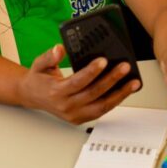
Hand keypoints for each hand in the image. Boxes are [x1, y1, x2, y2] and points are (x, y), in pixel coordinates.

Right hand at [16, 44, 140, 124]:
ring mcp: (74, 115)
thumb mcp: (39, 64)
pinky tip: (126, 90)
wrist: (32, 96)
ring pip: (101, 106)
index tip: (103, 61)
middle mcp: (66, 106)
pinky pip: (101, 110)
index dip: (91, 72)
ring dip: (120, 94)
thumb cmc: (39, 79)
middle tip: (124, 67)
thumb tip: (59, 49)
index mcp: (56, 92)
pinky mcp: (81, 118)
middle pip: (93, 94)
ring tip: (133, 82)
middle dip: (111, 80)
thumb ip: (49, 56)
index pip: (77, 82)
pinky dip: (115, 100)